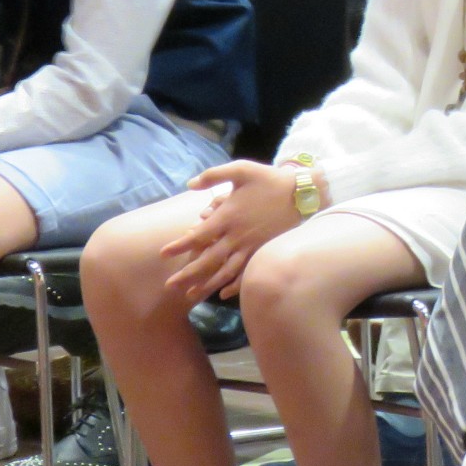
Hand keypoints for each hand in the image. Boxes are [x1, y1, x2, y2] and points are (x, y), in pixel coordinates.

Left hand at [160, 161, 307, 301]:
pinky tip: (222, 294)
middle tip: (169, 286)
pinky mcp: (263, 252)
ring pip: (225, 272)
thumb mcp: (241, 169)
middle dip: (187, 274)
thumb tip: (190, 184)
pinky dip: (234, 286)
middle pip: (208, 260)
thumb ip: (214, 175)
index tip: (164, 254)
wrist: (301, 193)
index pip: (198, 236)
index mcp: (228, 216)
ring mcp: (251, 247)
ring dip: (206, 285)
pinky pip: (246, 273)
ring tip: (191, 296)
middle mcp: (237, 236)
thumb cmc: (269, 180)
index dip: (180, 245)